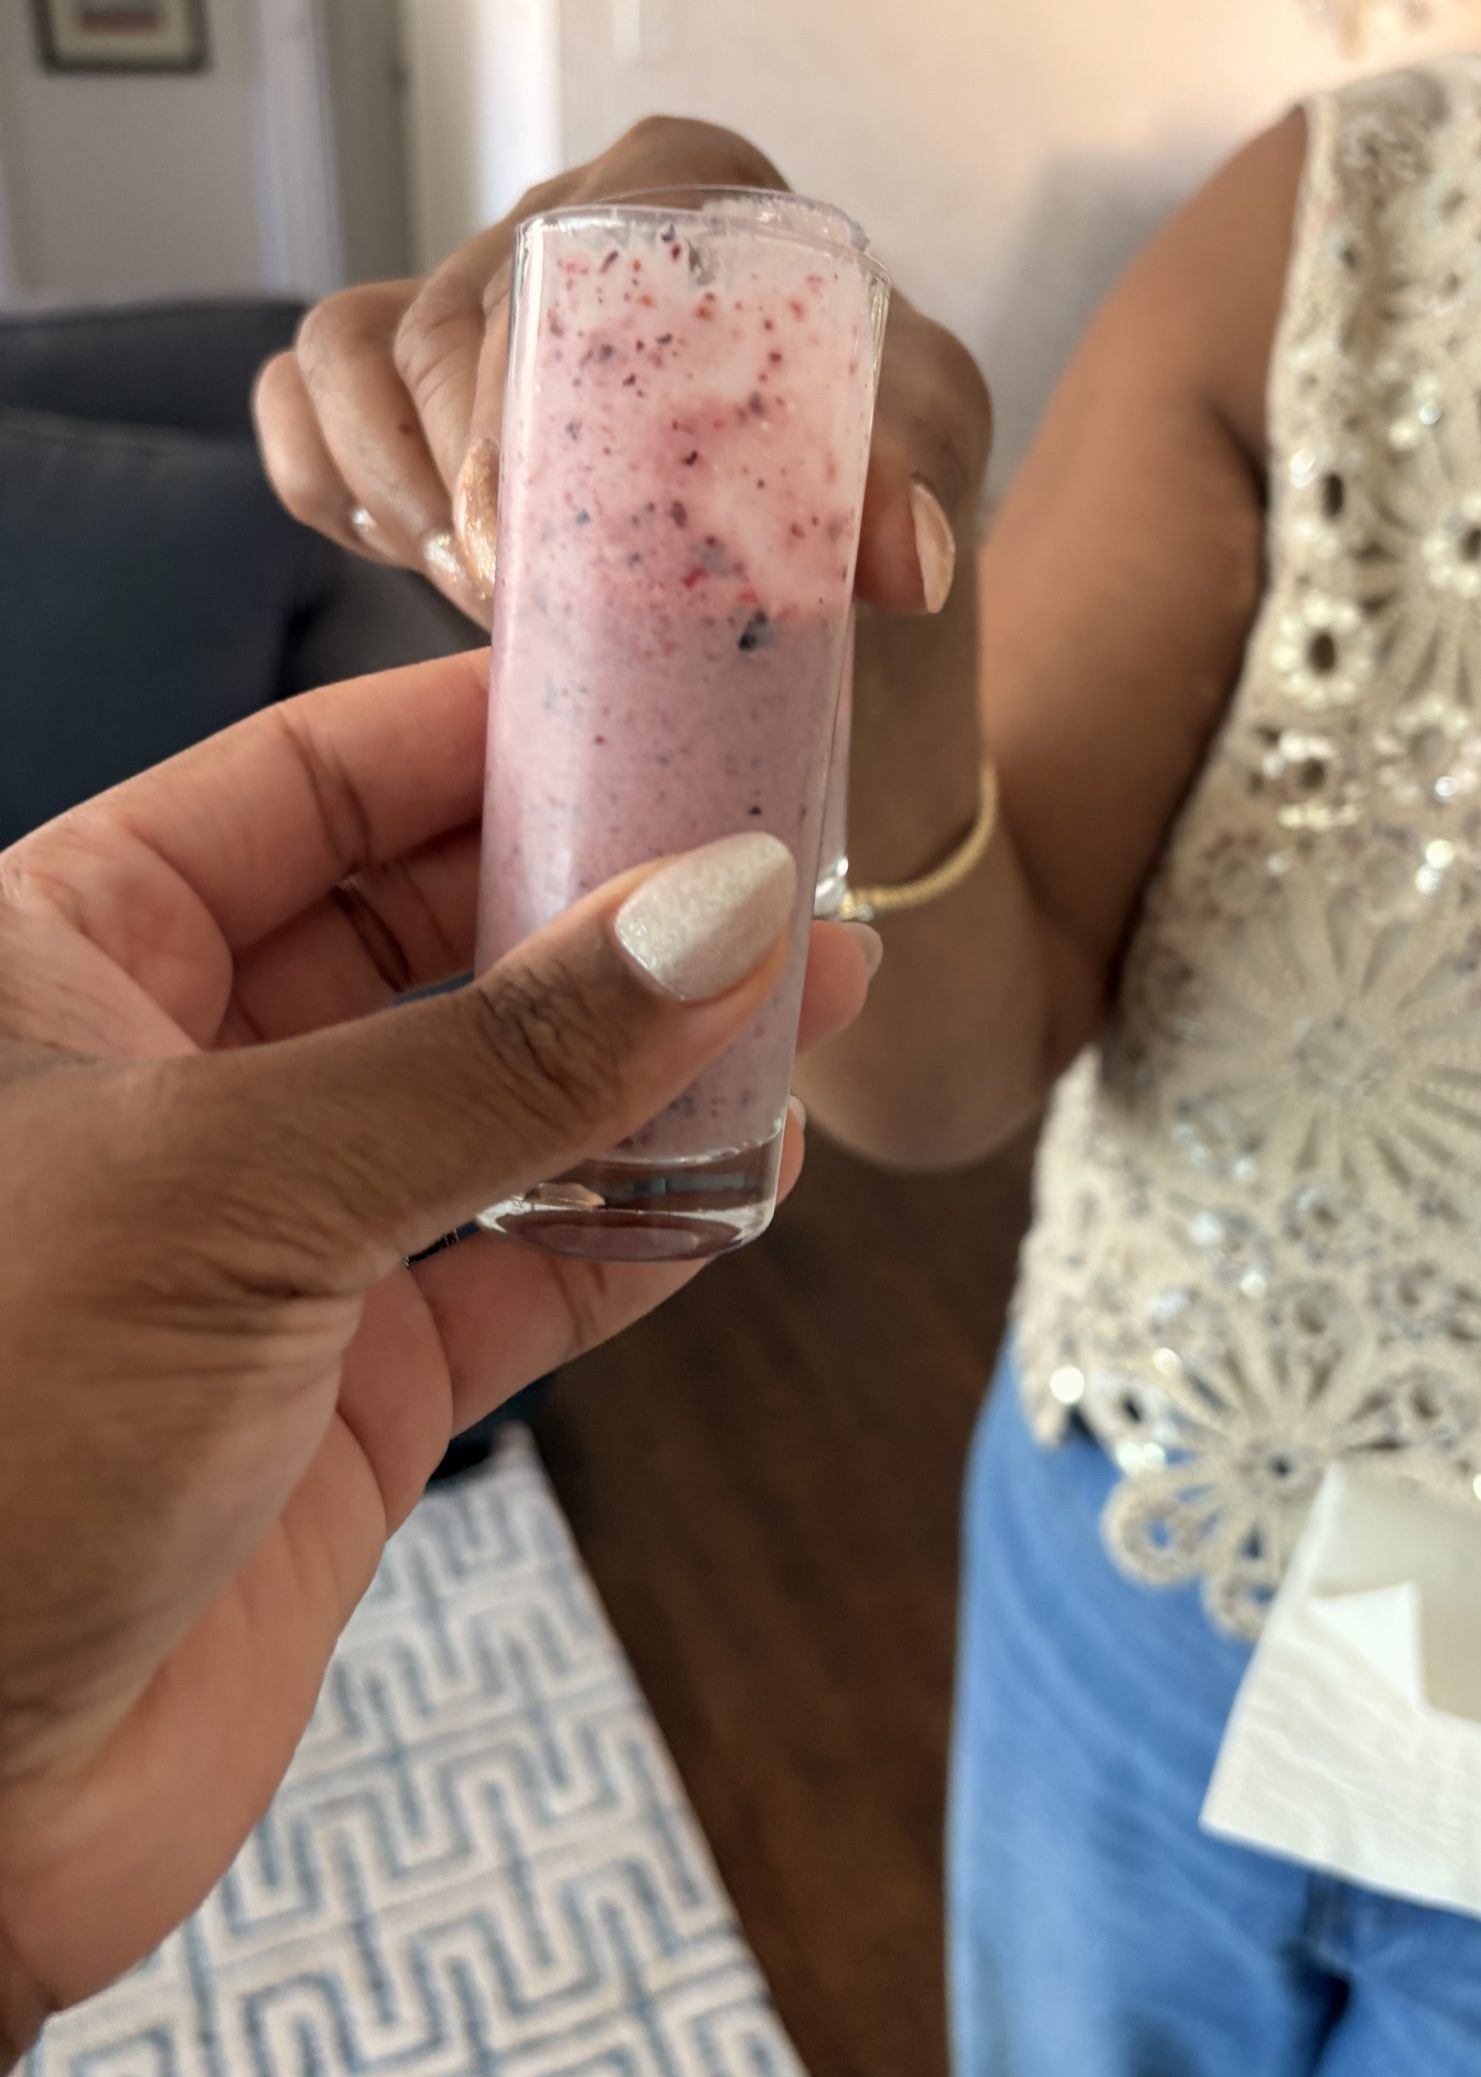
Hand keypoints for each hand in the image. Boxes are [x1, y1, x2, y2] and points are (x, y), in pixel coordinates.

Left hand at [0, 652, 873, 2064]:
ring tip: (811, 1000)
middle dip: (600, 897)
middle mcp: (176, 1077)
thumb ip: (498, 1058)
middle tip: (773, 860)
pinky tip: (750, 1174)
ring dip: (652, 1059)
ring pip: (502, 1097)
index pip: (305, 782)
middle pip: (427, 927)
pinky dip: (645, 1222)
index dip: (485, 732)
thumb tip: (720, 910)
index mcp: (66, 960)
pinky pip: (532, 1261)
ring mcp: (274, 1231)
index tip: (658, 696)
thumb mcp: (236, 1193)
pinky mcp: (354, 1380)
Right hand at [253, 122, 991, 636]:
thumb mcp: (923, 442)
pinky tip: (404, 552)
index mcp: (680, 186)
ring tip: (471, 587)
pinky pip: (300, 400)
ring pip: (347, 349)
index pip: (555, 255)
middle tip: (517, 599)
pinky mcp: (404, 380)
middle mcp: (561, 222)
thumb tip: (902, 553)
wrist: (830, 552)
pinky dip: (324, 480)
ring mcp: (469, 294)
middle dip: (461, 475)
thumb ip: (917, 467)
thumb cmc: (869, 459)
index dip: (522, 399)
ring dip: (387, 483)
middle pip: (441, 321)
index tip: (542, 535)